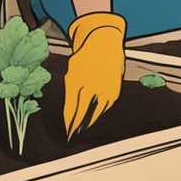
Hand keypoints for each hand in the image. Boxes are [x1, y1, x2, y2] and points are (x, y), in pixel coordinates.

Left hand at [62, 12, 124, 138]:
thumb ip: (70, 91)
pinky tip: (93, 118)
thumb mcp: (72, 72)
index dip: (68, 121)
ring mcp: (104, 90)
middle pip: (83, 113)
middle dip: (76, 126)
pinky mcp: (114, 93)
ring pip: (95, 113)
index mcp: (78, 82)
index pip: (71, 108)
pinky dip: (98, 114)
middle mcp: (92, 87)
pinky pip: (105, 108)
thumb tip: (69, 110)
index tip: (66, 129)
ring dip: (88, 123)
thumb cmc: (86, 58)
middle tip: (72, 134)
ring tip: (81, 129)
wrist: (105, 45)